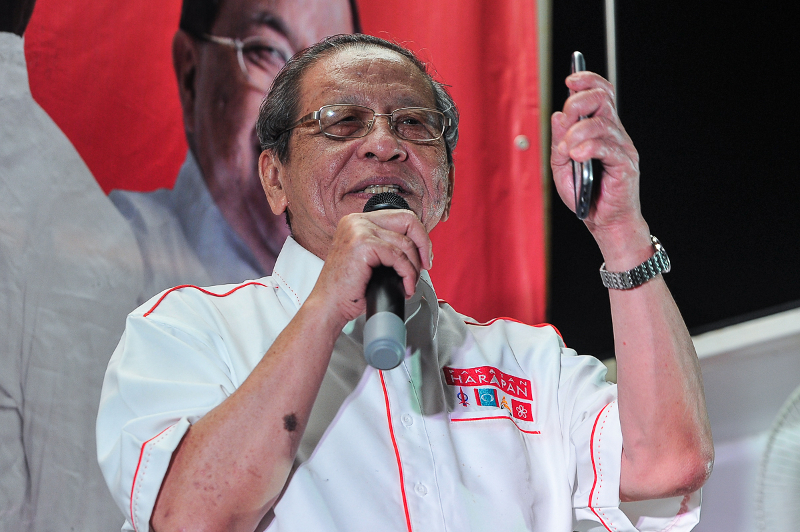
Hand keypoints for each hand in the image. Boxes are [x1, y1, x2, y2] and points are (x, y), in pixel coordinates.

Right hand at [306, 209, 432, 325]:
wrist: (329, 306)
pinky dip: (407, 274)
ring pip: (405, 243)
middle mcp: (356, 221)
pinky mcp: (363, 244)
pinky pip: (398, 257)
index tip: (423, 255)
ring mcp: (358, 230)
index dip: (418, 236)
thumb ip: (387, 246)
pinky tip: (405, 286)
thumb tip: (418, 248)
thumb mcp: (369, 260)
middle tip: (425, 265)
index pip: (401, 216)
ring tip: (409, 283)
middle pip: (408, 220)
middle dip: (423, 244)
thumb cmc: (348, 290)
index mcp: (357, 221)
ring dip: (414, 267)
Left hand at [551, 71, 644, 240]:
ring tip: (567, 149)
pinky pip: (607, 147)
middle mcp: (614, 134)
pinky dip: (588, 147)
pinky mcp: (625, 164)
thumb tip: (557, 115)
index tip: (570, 80)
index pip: (601, 93)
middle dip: (580, 101)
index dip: (588, 81)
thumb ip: (559, 141)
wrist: (604, 222)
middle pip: (603, 99)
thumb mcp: (562, 166)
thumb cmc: (586, 195)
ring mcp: (622, 147)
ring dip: (578, 132)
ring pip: (602, 124)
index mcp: (601, 129)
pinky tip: (577, 155)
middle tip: (567, 116)